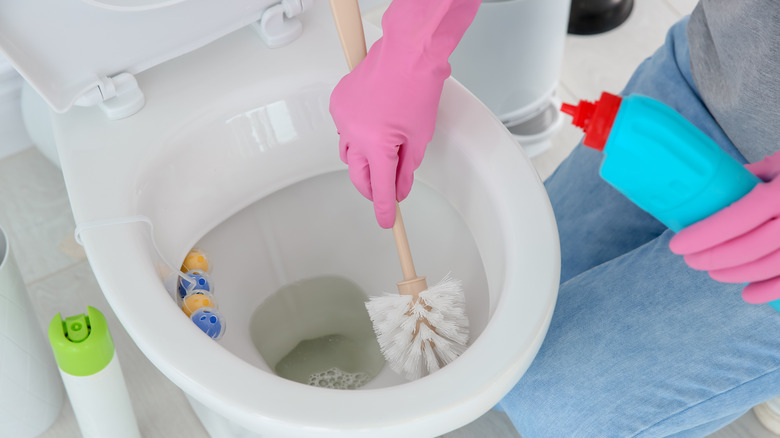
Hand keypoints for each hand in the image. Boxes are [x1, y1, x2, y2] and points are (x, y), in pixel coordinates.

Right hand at [329, 0, 479, 227]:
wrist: (407, 53)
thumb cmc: (417, 88)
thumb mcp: (419, 137)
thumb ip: (407, 168)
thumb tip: (400, 187)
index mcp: (376, 146)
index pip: (380, 189)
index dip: (385, 209)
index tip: (387, 222)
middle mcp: (353, 134)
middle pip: (357, 175)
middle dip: (371, 188)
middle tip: (386, 193)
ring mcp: (343, 117)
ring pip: (348, 153)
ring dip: (362, 161)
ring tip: (381, 155)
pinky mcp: (339, 102)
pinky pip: (344, 129)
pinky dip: (356, 134)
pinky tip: (373, 125)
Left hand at [670, 151, 779, 303]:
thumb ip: (753, 176)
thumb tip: (713, 188)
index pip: (739, 216)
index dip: (705, 234)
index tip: (677, 244)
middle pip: (752, 246)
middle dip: (715, 257)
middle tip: (691, 260)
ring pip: (772, 266)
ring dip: (737, 274)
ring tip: (713, 273)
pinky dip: (771, 291)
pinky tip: (748, 295)